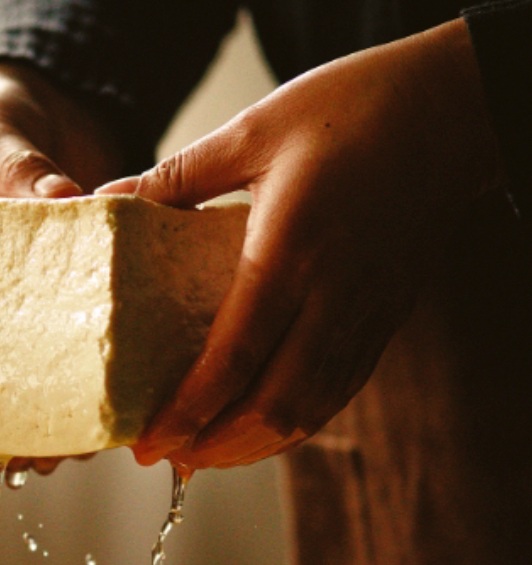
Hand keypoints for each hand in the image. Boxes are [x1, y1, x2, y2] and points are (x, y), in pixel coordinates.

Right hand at [0, 62, 122, 472]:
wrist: (39, 107)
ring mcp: (20, 312)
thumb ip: (23, 176)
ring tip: (91, 443)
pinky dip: (98, 376)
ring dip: (58, 415)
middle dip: (9, 430)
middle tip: (48, 457)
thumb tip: (67, 202)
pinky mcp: (66, 305)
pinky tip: (128, 398)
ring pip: (30, 381)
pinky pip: (77, 351)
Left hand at [98, 19, 502, 470]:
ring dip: (255, 444)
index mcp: (289, 253)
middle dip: (215, 446)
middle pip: (272, 406)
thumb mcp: (253, 130)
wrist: (454, 108)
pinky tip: (266, 425)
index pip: (232, 360)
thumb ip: (178, 175)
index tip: (146, 440)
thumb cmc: (354, 107)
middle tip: (165, 457)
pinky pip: (340, 389)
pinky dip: (298, 421)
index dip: (187, 412)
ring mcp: (365, 313)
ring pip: (310, 409)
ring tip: (206, 454)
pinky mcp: (385, 315)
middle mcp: (332, 298)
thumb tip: (109, 196)